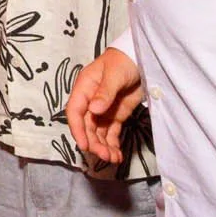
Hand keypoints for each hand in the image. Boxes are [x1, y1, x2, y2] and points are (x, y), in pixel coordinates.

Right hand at [64, 48, 144, 162]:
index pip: (75, 112)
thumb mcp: (114, 74)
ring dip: (103, 146)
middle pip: (87, 126)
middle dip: (94, 142)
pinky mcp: (116, 115)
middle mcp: (91, 102)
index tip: (85, 145)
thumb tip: (94, 110)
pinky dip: (113, 144)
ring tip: (114, 159)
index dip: (78, 129)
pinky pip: (111, 133)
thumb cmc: (123, 61)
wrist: (140, 58)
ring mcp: (103, 110)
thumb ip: (104, 92)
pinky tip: (118, 155)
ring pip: (98, 132)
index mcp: (84, 89)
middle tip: (105, 156)